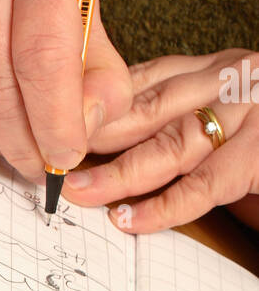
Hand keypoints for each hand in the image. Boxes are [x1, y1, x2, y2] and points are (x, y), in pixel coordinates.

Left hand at [62, 49, 258, 231]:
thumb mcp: (234, 117)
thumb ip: (187, 125)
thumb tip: (124, 153)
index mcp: (219, 70)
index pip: (145, 82)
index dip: (98, 108)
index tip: (58, 128)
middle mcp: (230, 84)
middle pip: (147, 109)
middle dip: (94, 138)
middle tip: (53, 161)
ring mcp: (247, 115)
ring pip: (167, 144)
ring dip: (116, 173)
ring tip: (77, 192)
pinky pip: (203, 184)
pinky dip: (163, 206)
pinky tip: (129, 220)